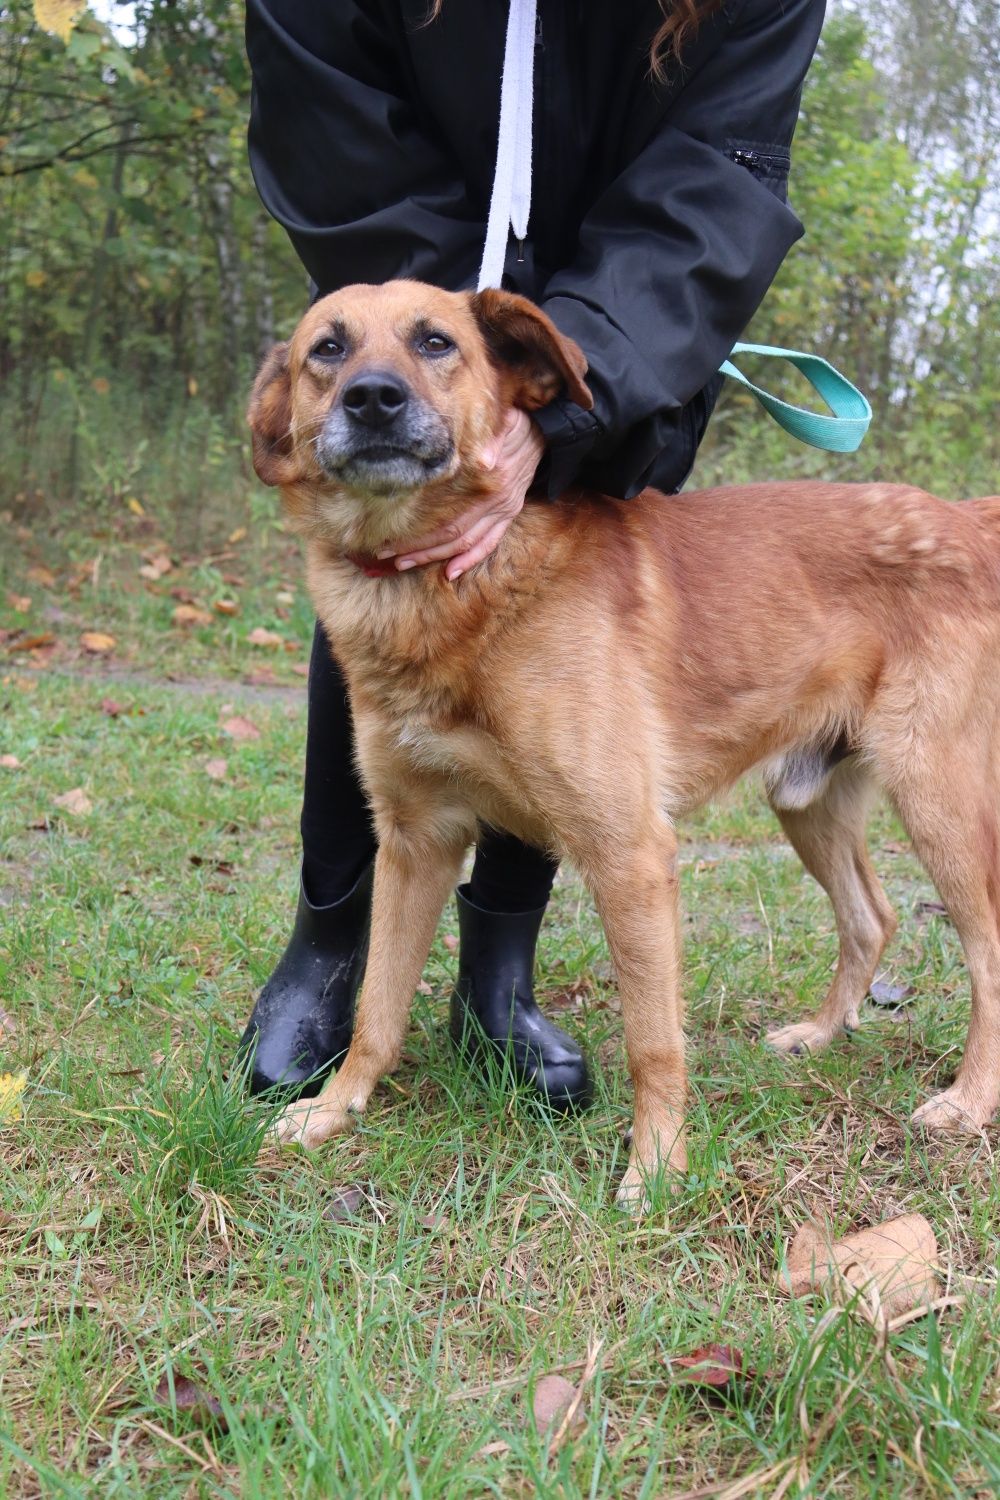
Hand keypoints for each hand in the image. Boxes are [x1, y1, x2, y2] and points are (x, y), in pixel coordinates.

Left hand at [382, 408, 544, 579]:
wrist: (546, 431)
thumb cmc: (514, 422)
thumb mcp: (503, 422)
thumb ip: (490, 438)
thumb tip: (483, 459)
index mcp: (489, 481)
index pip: (447, 517)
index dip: (417, 532)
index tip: (387, 536)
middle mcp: (496, 502)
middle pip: (451, 534)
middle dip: (416, 548)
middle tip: (385, 554)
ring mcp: (504, 511)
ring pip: (465, 543)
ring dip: (434, 556)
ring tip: (404, 563)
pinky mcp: (509, 513)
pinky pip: (489, 542)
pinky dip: (469, 559)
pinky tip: (450, 573)